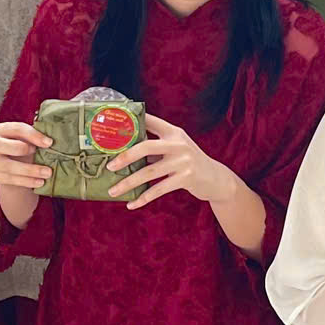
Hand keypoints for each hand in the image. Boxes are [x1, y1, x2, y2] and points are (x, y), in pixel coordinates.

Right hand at [0, 120, 52, 193]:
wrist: (13, 166)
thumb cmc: (23, 148)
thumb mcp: (27, 139)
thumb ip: (36, 137)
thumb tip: (55, 139)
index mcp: (2, 129)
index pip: (17, 129)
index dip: (33, 135)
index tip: (49, 143)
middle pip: (6, 146)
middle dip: (24, 150)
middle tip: (39, 153)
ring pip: (9, 167)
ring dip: (30, 171)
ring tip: (47, 173)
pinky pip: (9, 179)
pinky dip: (26, 181)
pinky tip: (39, 182)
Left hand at [105, 113, 245, 208]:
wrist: (215, 178)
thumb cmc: (187, 162)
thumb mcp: (176, 148)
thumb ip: (156, 145)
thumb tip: (123, 152)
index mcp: (173, 132)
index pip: (150, 121)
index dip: (131, 120)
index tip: (112, 124)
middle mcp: (178, 144)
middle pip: (145, 147)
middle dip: (124, 156)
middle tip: (109, 166)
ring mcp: (183, 161)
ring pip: (149, 172)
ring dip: (128, 183)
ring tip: (113, 191)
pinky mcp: (186, 178)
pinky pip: (158, 190)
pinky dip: (143, 198)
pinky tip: (132, 204)